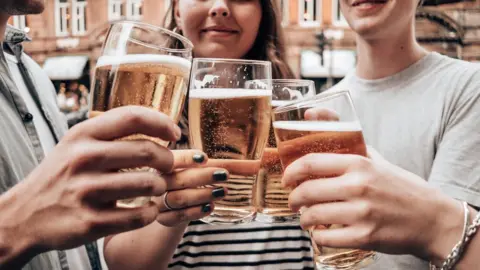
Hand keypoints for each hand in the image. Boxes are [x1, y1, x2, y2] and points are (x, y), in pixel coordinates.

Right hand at [2, 106, 189, 253]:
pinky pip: (139, 215)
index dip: (162, 123)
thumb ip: (111, 132)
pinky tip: (147, 209)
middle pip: (147, 151)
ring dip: (161, 186)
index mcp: (82, 135)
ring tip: (156, 187)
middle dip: (167, 159)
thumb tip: (158, 126)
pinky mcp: (90, 223)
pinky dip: (151, 212)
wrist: (24, 215)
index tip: (174, 133)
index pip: (133, 117)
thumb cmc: (61, 175)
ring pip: (148, 184)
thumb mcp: (77, 144)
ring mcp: (85, 192)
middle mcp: (83, 159)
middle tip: (168, 165)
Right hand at [153, 150, 228, 226]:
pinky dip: (196, 212)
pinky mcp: (163, 218)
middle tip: (224, 175)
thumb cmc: (188, 181)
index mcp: (164, 163)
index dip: (186, 158)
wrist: (170, 205)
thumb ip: (221, 165)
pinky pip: (178, 216)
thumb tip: (252, 164)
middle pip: (178, 179)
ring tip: (222, 192)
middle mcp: (157, 181)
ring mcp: (158, 201)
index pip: (172, 159)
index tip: (204, 158)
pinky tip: (211, 207)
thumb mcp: (200, 169)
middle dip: (203, 177)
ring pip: (179, 199)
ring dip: (202, 195)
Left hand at [283, 147, 463, 260]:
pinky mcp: (365, 236)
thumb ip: (347, 140)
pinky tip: (320, 232)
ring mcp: (362, 212)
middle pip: (307, 191)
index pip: (311, 163)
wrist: (432, 218)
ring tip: (306, 218)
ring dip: (303, 219)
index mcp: (359, 164)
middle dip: (293, 199)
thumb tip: (314, 114)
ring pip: (313, 216)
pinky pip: (326, 238)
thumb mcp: (375, 158)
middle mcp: (359, 186)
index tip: (286, 179)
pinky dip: (317, 236)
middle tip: (293, 202)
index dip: (291, 172)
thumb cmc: (399, 186)